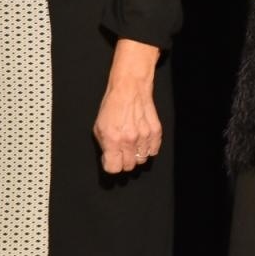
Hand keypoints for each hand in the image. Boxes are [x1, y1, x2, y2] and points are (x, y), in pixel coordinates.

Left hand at [94, 39, 162, 173]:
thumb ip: (104, 146)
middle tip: (122, 151)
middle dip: (124, 161)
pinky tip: (142, 141)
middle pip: (129, 166)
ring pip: (142, 160)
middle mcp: (129, 139)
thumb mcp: (99, 126)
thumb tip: (110, 157)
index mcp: (113, 139)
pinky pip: (154, 151)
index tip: (111, 159)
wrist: (130, 87)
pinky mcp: (156, 131)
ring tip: (132, 145)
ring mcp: (144, 136)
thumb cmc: (113, 105)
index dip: (111, 165)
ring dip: (137, 155)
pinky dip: (148, 149)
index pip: (114, 168)